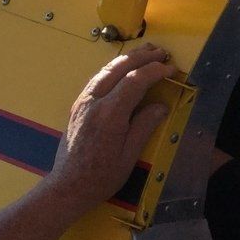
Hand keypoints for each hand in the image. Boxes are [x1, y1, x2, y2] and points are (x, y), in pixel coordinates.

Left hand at [44, 43, 171, 208]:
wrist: (68, 186)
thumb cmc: (101, 176)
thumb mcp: (129, 155)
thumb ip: (145, 126)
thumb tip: (161, 106)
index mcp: (110, 114)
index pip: (135, 80)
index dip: (155, 71)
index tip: (171, 69)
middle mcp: (93, 101)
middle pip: (119, 67)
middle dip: (142, 57)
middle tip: (161, 52)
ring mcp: (83, 102)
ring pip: (105, 69)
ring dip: (127, 59)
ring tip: (145, 53)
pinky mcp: (78, 106)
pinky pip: (97, 78)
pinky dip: (113, 68)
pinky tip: (122, 69)